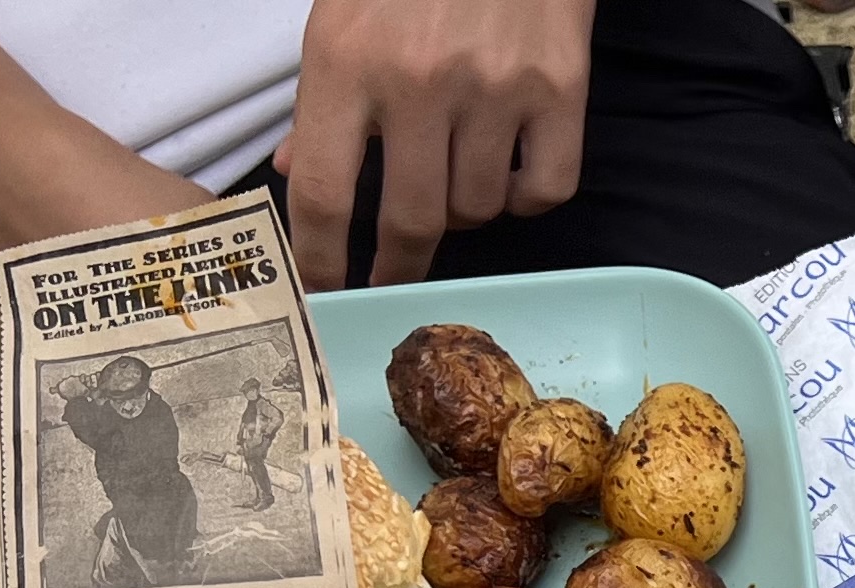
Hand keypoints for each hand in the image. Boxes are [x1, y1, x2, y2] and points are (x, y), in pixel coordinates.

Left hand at [281, 0, 596, 289]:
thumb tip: (295, 171)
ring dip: (464, 213)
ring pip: (478, 211)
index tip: (325, 293)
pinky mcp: (559, 91)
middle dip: (398, 264)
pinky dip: (525, 198)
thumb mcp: (342, 14)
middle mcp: (419, 80)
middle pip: (409, 220)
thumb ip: (320, 97)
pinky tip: (508, 171)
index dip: (322, 259)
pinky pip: (543, 190)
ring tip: (454, 178)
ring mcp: (494, 88)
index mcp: (346, 59)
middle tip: (395, 277)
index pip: (324, 192)